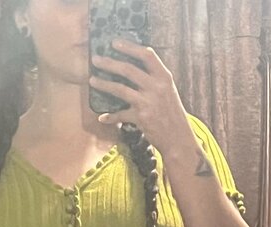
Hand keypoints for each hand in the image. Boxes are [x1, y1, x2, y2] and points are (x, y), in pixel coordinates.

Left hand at [89, 38, 190, 155]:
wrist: (178, 138)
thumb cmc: (172, 114)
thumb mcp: (168, 91)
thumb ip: (155, 80)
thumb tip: (134, 69)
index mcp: (164, 77)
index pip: (147, 55)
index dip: (130, 47)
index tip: (115, 43)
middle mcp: (156, 87)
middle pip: (128, 69)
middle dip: (109, 63)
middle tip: (96, 59)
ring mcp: (148, 102)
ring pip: (120, 89)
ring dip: (104, 84)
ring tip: (92, 80)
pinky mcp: (141, 117)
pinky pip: (120, 114)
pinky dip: (110, 116)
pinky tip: (102, 117)